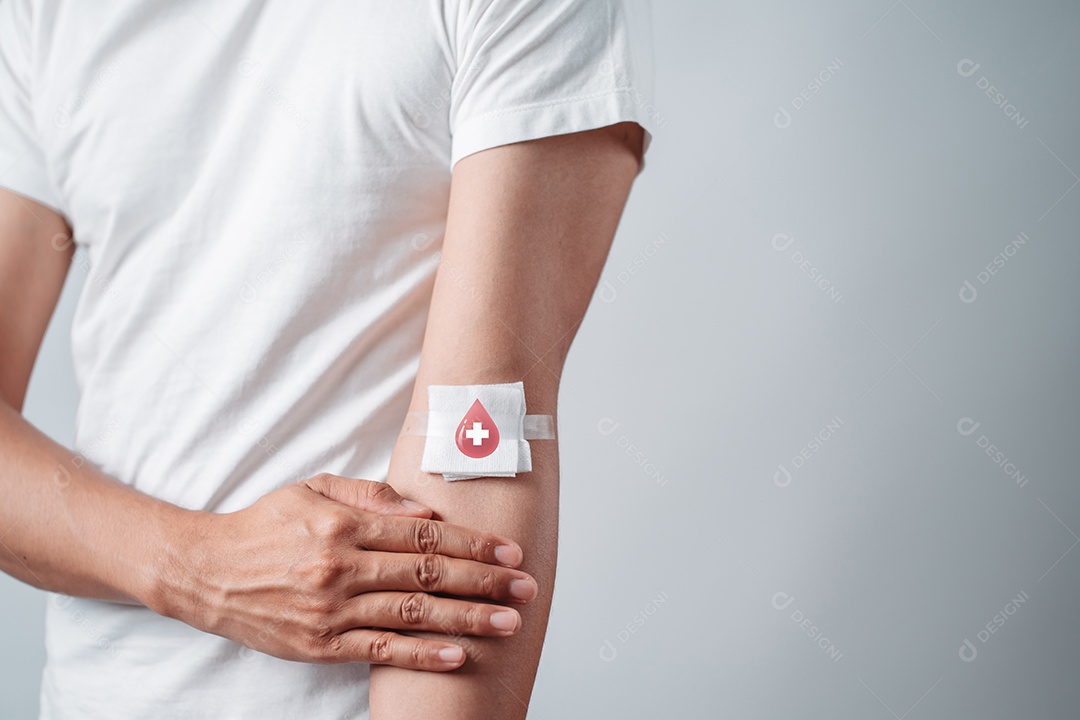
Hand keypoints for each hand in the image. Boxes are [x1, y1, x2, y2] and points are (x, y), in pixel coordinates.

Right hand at [151, 473, 538, 670]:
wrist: (204, 571)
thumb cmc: (264, 525)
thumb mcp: (313, 490)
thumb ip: (371, 497)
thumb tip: (425, 510)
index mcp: (344, 526)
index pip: (423, 533)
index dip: (472, 542)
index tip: (509, 548)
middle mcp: (341, 567)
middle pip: (428, 573)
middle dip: (484, 580)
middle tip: (526, 585)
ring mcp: (331, 609)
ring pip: (412, 614)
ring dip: (466, 619)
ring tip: (508, 621)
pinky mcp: (320, 644)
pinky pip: (379, 651)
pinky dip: (420, 655)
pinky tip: (457, 655)